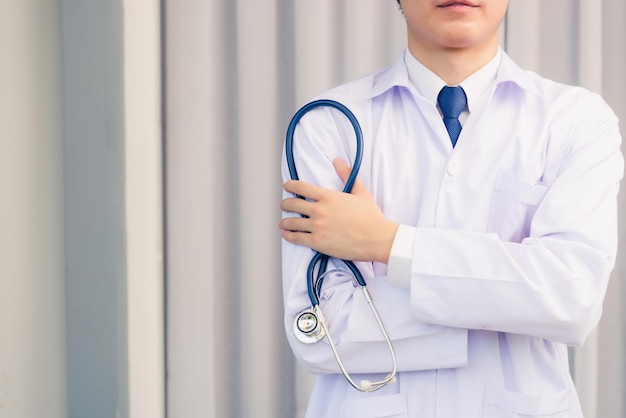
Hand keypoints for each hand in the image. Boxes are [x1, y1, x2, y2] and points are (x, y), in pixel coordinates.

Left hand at [279, 158, 397, 263]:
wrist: (376, 238)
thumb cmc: (371, 217)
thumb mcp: (360, 192)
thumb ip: (347, 175)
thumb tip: (338, 161)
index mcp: (328, 197)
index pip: (301, 187)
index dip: (290, 185)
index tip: (287, 186)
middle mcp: (320, 210)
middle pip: (293, 204)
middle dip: (285, 204)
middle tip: (284, 205)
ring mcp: (317, 227)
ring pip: (292, 222)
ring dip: (285, 222)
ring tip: (283, 222)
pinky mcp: (318, 242)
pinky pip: (297, 238)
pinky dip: (289, 236)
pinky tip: (286, 234)